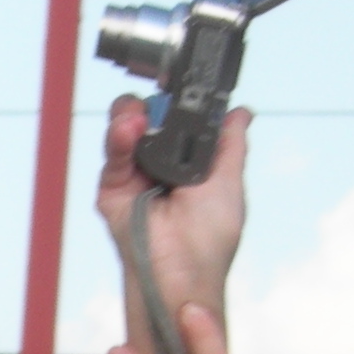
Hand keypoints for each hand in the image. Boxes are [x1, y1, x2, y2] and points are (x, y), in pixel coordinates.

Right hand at [95, 96, 249, 328]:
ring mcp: (135, 175)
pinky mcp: (112, 189)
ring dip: (132, 115)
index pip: (181, 117)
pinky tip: (128, 129)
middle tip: (165, 98)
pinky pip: (113, 155)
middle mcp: (160, 165)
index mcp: (190, 162)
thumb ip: (230, 144)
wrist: (182, 275)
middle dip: (156, 101)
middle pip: (151, 115)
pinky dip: (119, 138)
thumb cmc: (207, 243)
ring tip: (140, 117)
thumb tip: (241, 112)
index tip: (185, 77)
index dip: (181, 97)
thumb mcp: (230, 183)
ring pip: (126, 128)